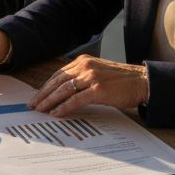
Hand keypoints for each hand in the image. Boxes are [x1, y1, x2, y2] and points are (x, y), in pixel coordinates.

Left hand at [28, 56, 148, 117]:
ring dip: (49, 101)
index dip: (46, 86)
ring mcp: (91, 77)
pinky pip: (75, 100)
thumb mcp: (98, 72)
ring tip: (40, 110)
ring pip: (63, 90)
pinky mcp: (98, 89)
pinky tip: (56, 113)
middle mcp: (85, 66)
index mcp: (83, 61)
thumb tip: (64, 92)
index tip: (37, 96)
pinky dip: (64, 107)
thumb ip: (82, 78)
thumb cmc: (121, 81)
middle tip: (33, 105)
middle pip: (57, 81)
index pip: (58, 74)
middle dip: (43, 94)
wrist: (142, 82)